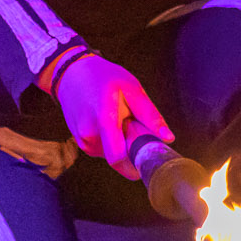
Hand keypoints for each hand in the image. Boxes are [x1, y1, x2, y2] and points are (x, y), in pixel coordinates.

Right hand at [52, 54, 171, 179]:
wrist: (71, 74)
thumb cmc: (104, 77)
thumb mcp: (132, 88)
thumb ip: (150, 115)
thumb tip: (168, 139)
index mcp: (104, 120)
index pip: (118, 159)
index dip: (135, 166)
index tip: (147, 162)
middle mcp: (89, 134)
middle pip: (120, 155)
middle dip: (131, 146)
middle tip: (132, 122)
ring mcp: (83, 140)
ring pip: (112, 153)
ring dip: (120, 142)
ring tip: (117, 117)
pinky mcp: (81, 143)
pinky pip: (104, 150)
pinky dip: (111, 140)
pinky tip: (107, 121)